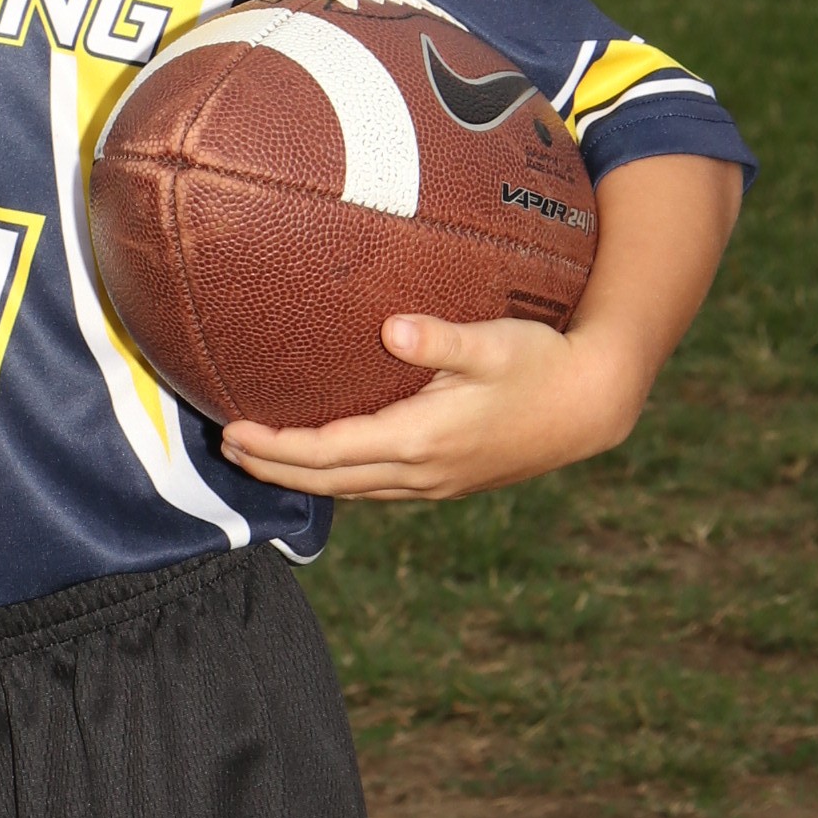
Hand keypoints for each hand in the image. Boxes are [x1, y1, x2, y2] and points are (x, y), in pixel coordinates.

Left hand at [220, 307, 650, 501]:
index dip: (275, 445)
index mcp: (420, 440)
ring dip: (301, 477)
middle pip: (327, 480)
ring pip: (351, 490)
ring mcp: (434, 484)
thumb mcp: (493, 342)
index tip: (234, 430)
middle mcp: (421, 472)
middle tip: (226, 447)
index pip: (327, 452)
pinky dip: (338, 478)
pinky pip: (376, 487)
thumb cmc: (540, 363)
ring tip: (259, 456)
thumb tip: (392, 328)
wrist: (591, 406)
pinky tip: (323, 463)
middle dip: (273, 466)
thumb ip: (441, 337)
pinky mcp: (447, 482)